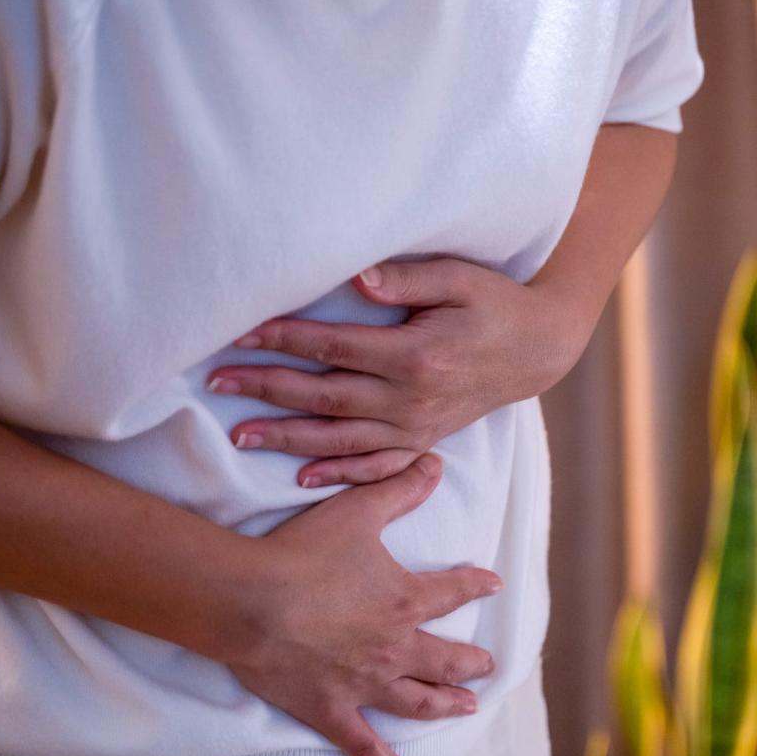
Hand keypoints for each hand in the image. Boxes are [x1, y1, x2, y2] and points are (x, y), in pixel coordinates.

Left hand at [207, 258, 592, 486]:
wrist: (538, 349)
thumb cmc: (496, 304)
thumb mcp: (460, 278)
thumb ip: (406, 278)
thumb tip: (355, 277)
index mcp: (415, 355)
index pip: (332, 346)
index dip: (283, 338)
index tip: (240, 332)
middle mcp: (410, 399)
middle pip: (324, 396)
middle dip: (267, 389)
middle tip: (218, 383)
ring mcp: (416, 426)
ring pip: (339, 439)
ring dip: (286, 437)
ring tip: (239, 434)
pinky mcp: (422, 439)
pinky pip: (375, 466)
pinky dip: (338, 475)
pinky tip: (301, 478)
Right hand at [224, 452, 502, 755]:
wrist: (252, 600)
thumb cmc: (304, 552)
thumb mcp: (358, 511)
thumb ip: (400, 488)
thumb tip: (436, 465)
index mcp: (404, 599)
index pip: (452, 592)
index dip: (474, 585)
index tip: (493, 584)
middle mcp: (394, 645)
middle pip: (444, 657)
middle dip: (469, 661)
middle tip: (488, 666)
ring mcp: (365, 683)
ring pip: (417, 700)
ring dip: (444, 704)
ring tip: (466, 708)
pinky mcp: (331, 709)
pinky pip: (363, 744)